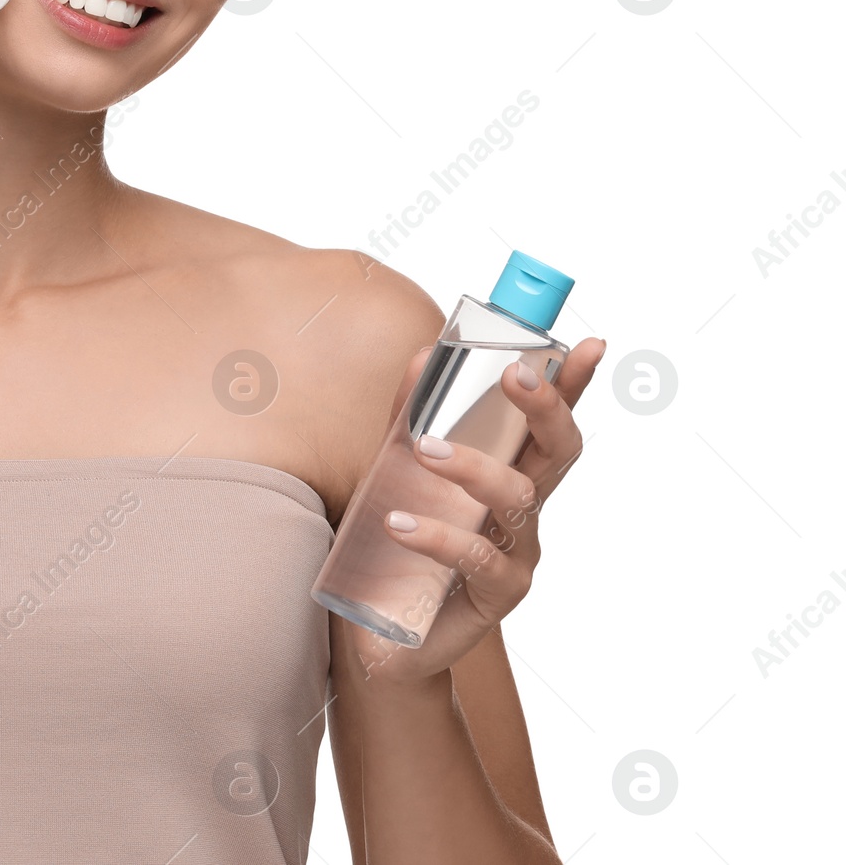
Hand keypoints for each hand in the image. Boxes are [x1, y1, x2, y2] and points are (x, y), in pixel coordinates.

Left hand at [344, 336, 605, 687]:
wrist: (386, 633)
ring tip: (423, 450)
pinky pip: (477, 556)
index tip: (590, 343)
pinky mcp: (497, 593)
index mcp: (511, 473)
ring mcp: (519, 552)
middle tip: (512, 376)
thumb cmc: (401, 544)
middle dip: (546, 408)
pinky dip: (437, 535)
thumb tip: (427, 354)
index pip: (550, 422)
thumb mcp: (400, 471)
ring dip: (473, 467)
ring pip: (519, 499)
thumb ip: (413, 415)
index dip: (575, 385)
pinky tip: (398, 524)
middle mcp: (525, 510)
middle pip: (559, 453)